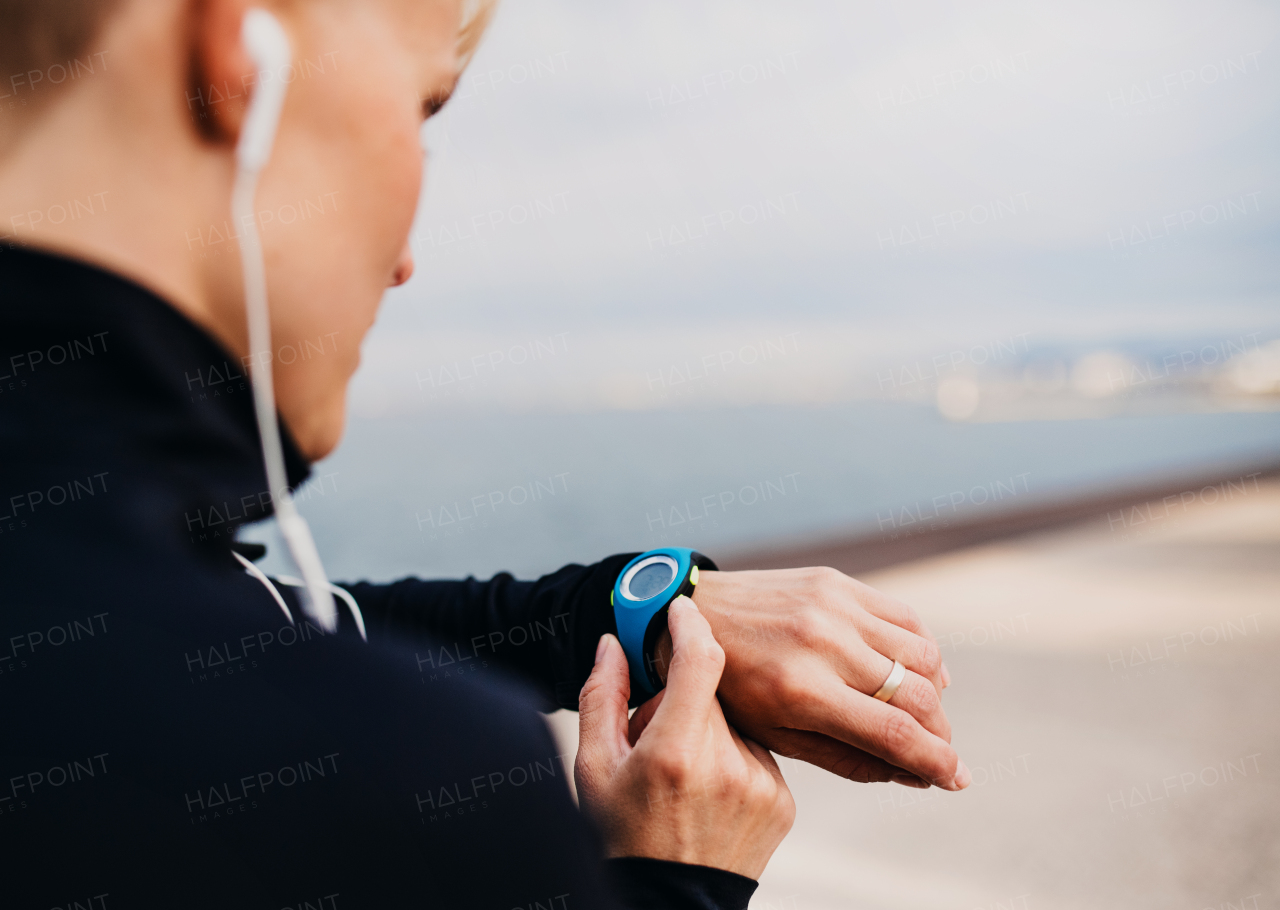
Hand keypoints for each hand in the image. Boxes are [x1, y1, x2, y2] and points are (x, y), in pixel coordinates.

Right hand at [576, 596, 794, 879]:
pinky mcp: (783, 800)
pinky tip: (707, 794)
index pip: (700, 660)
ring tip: (682, 777)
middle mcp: (727, 764)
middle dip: (682, 700)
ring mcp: (762, 783)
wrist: (670, 903)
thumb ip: (602, 697)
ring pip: (737, 722)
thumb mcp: (593, 769)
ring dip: (709, 731)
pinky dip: (732, 759)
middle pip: (712, 693)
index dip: (689, 625)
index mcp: (675, 752)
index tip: (680, 608)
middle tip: (655, 738)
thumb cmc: (621, 836)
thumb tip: (612, 642)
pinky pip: (757, 752)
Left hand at [670, 567, 969, 790]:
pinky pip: (906, 618)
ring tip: (924, 714)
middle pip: (916, 696)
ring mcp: (833, 606)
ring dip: (935, 693)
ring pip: (922, 655)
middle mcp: (822, 643)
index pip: (893, 733)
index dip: (936, 762)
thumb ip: (848, 758)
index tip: (956, 781)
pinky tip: (914, 672)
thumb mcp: (777, 735)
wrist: (694, 613)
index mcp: (801, 690)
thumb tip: (914, 775)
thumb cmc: (732, 688)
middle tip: (943, 753)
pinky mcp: (837, 583)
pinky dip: (922, 650)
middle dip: (941, 733)